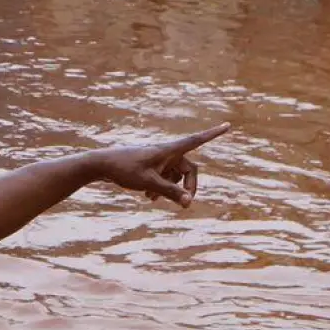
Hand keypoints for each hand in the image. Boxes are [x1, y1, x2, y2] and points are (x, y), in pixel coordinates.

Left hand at [94, 123, 231, 207]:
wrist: (101, 165)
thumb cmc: (125, 170)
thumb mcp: (149, 183)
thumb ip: (170, 192)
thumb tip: (188, 202)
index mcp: (169, 150)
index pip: (196, 140)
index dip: (213, 134)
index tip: (228, 125)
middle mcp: (166, 152)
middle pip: (188, 169)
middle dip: (187, 187)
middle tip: (185, 204)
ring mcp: (158, 159)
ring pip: (174, 176)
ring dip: (170, 189)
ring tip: (153, 199)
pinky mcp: (150, 165)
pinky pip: (164, 177)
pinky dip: (160, 187)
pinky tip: (148, 197)